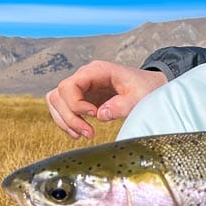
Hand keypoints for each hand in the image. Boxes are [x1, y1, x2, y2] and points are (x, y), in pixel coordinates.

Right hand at [45, 61, 165, 138]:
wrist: (150, 86)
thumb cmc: (146, 87)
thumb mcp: (140, 96)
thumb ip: (123, 105)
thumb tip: (100, 115)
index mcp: (96, 70)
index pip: (69, 85)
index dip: (75, 103)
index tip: (93, 115)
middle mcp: (84, 77)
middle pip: (58, 95)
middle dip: (70, 117)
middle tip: (89, 133)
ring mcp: (81, 87)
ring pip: (55, 102)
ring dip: (65, 121)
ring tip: (83, 135)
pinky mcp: (81, 98)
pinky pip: (62, 109)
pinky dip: (66, 122)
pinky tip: (79, 133)